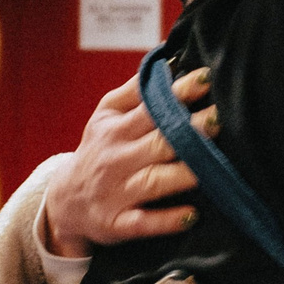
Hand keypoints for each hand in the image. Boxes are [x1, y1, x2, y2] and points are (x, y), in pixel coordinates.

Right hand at [41, 69, 214, 256]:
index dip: (177, 93)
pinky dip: (166, 220)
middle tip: (218, 119)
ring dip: (183, 174)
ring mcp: (117, 193)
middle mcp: (117, 159)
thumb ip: (134, 91)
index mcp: (117, 128)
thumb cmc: (99, 150)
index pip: (150, 108)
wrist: (65, 200)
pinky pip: (144, 223)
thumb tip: (167, 60)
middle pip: (158, 142)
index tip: (205, 79)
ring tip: (211, 166)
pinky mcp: (118, 224)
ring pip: (154, 182)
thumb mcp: (106, 116)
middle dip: (188, 131)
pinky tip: (191, 215)